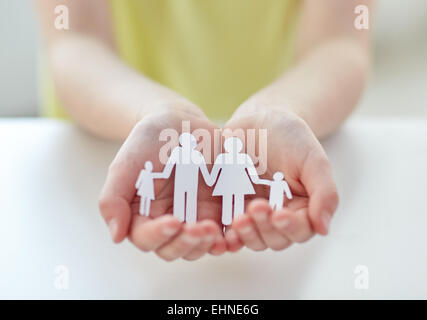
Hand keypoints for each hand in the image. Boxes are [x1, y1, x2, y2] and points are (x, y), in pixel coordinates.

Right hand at [99, 105, 226, 260]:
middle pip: (173, 249)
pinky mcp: (217, 210)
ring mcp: (193, 216)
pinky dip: (229, 238)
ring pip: (199, 246)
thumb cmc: (151, 139)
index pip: (146, 238)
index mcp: (142, 213)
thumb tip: (116, 236)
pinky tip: (234, 231)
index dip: (158, 236)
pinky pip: (224, 233)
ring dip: (207, 244)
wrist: (182, 122)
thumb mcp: (127, 163)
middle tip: (200, 228)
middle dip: (186, 243)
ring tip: (215, 228)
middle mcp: (168, 220)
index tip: (173, 221)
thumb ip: (114, 197)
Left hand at [223, 108, 338, 251]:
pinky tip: (223, 231)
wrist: (257, 120)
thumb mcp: (312, 159)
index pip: (301, 229)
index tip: (279, 215)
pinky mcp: (231, 209)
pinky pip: (230, 231)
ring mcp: (254, 214)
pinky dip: (228, 236)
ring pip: (254, 239)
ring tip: (239, 219)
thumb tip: (324, 228)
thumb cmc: (289, 137)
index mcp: (303, 207)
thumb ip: (324, 192)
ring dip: (247, 234)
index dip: (291, 227)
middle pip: (276, 239)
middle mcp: (279, 215)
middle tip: (255, 207)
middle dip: (266, 228)